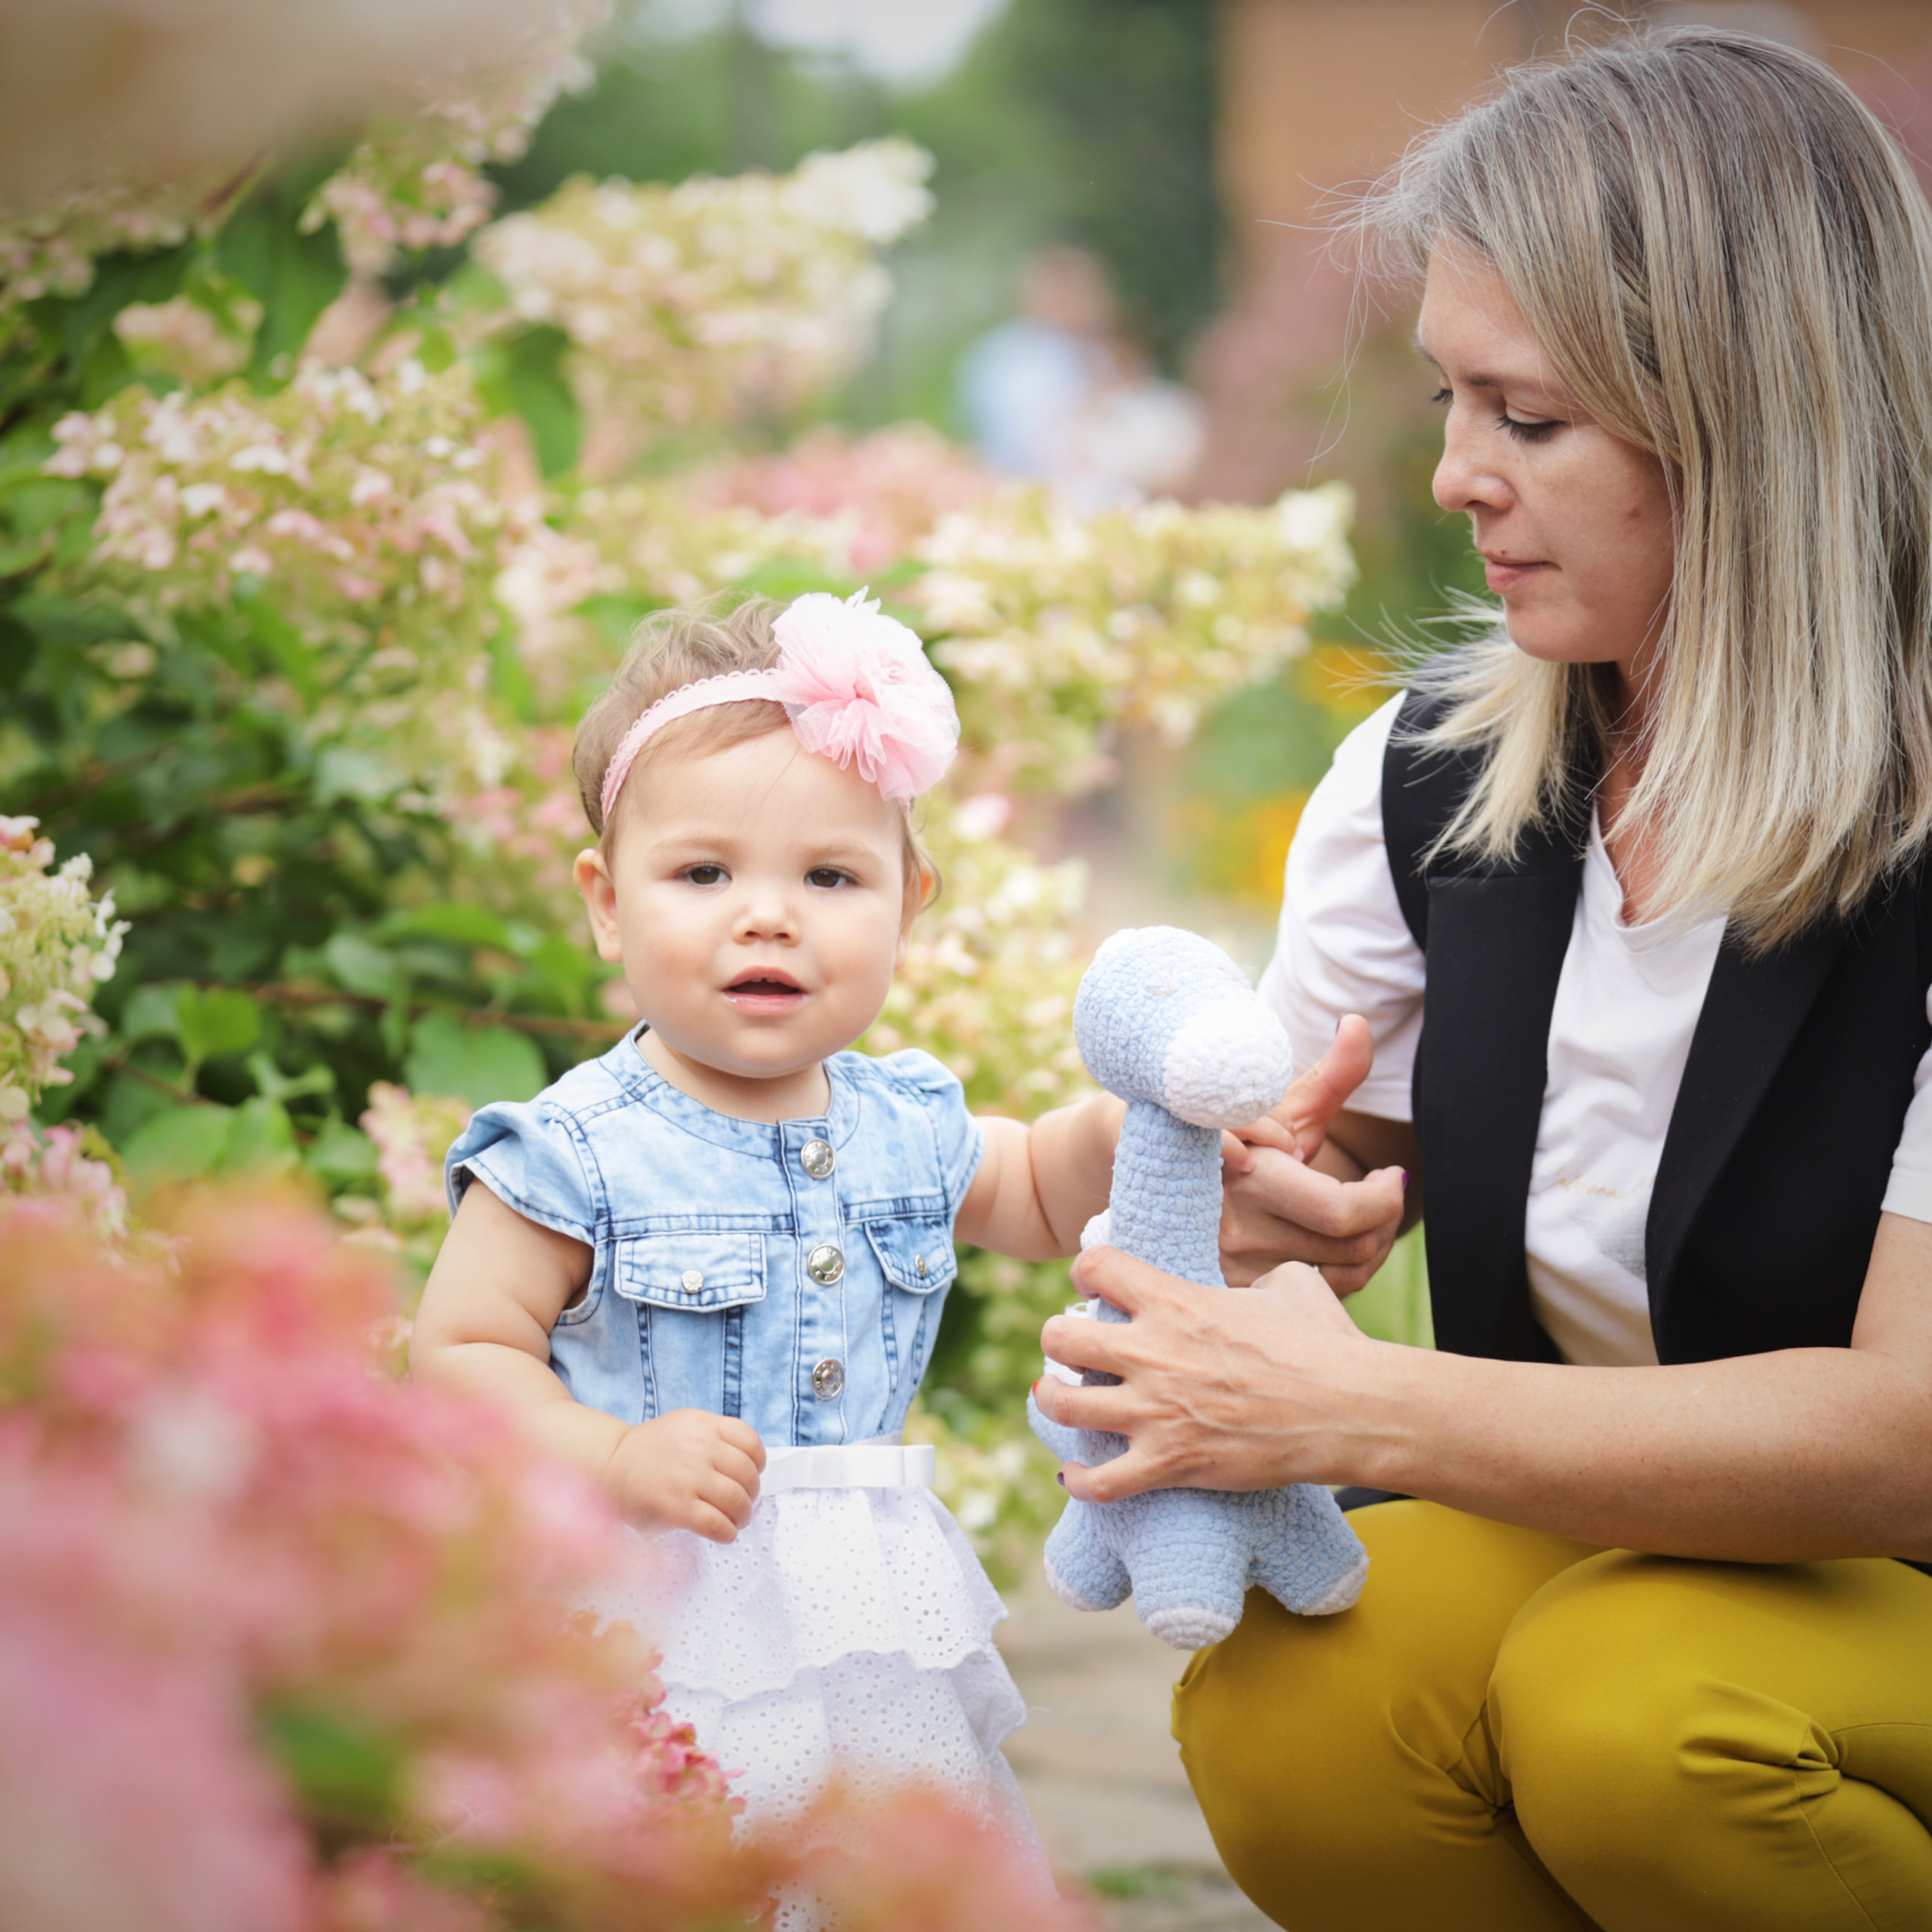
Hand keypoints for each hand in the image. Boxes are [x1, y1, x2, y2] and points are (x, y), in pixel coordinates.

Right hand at [603, 1408, 765, 1541]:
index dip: (758, 1461)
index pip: (750, 1440)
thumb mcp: (685, 1426)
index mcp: (703, 1425)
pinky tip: (723, 1533)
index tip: (754, 1473)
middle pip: (747, 1473)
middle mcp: (699, 1447)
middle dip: (751, 1493)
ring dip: (743, 1515)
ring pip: (736, 1499)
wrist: (610, 1465)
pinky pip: (716, 1523)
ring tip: (735, 1520)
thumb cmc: (650, 1451)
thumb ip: (714, 1437)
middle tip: (743, 1503)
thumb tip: (748, 1464)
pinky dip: (727, 1532)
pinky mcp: (676, 1507)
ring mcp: (688, 1477)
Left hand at [1035, 1245, 1375, 1501]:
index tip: (1092, 1285)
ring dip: (1054, 1400)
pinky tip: (1075, 1475)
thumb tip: (1253, 1289)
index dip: (1086, 1272)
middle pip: (1060, 1337)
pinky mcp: (1170, 1464)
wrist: (1347, 1408)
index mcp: (1176, 1300)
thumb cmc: (1325, 1343)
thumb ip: (1254, 1280)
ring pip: (1063, 1405)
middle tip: (1073, 1347)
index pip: (1096, 1266)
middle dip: (1058, 1339)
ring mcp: (1157, 1411)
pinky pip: (1099, 1482)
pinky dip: (1079, 1481)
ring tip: (1060, 1398)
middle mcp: (1153, 1352)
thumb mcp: (1290, 1285)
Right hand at [1217, 1013, 1408, 1289]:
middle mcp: (1237, 1230)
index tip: (1392, 1173)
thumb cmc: (1217, 1127)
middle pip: (1348, 1247)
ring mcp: (1231, 1266)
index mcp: (1249, 1179)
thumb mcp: (1271, 1101)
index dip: (1384, 1196)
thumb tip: (1359, 1024)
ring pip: (1337, 1277)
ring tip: (1365, 1213)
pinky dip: (1340, 1272)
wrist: (1134, 1165)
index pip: (1342, 1211)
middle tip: (1386, 1191)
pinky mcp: (1230, 1289)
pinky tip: (1337, 1243)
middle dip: (1385, 1218)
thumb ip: (1327, 1073)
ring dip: (1370, 1245)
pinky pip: (1312, 1295)